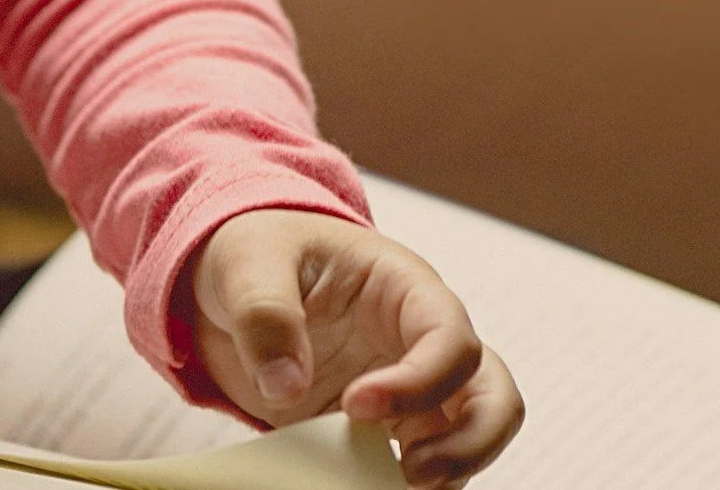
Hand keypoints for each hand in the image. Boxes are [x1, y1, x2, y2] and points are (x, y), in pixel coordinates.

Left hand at [184, 209, 522, 489]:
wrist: (227, 280)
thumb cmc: (255, 251)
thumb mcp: (246, 262)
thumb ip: (265, 315)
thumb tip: (285, 386)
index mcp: (403, 287)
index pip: (450, 338)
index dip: (419, 381)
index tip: (355, 404)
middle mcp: (420, 340)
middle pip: (492, 396)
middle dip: (470, 443)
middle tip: (411, 473)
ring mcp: (407, 387)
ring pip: (468, 437)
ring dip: (447, 471)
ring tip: (390, 485)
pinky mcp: (380, 426)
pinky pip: (416, 460)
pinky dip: (398, 481)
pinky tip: (362, 485)